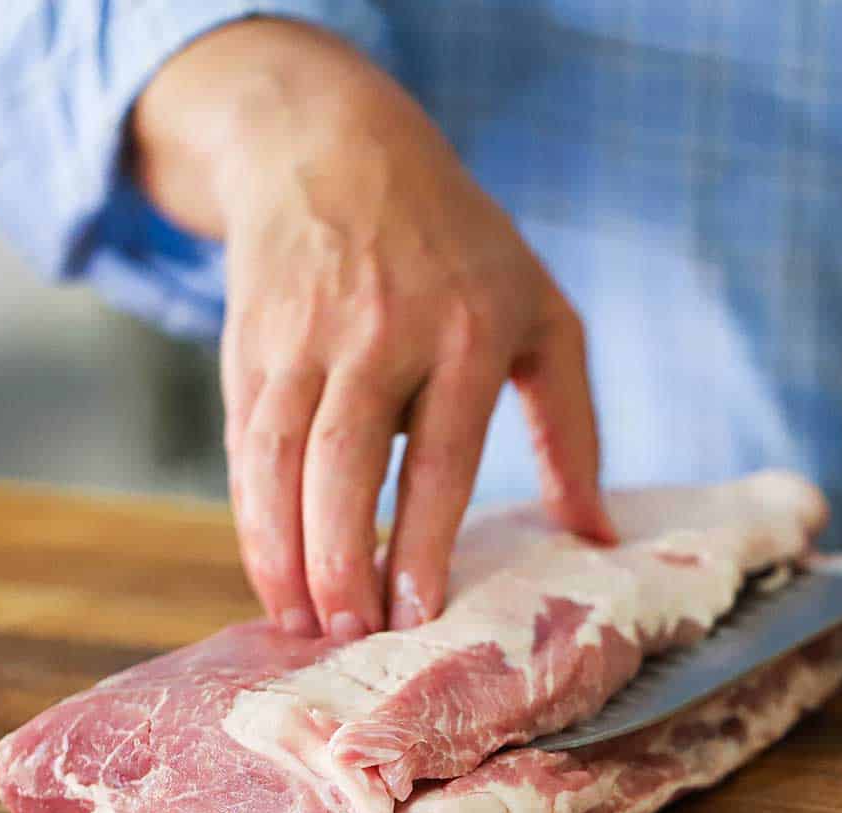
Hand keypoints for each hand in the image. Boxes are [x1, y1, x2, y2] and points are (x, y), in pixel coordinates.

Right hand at [132, 19, 613, 637]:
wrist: (335, 147)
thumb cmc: (459, 250)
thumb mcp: (543, 315)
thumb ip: (573, 427)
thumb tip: (598, 536)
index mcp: (469, 330)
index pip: (441, 456)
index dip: (422, 542)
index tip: (416, 617)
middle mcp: (382, 331)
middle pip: (346, 461)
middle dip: (339, 558)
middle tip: (348, 636)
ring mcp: (307, 333)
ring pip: (278, 456)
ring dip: (280, 548)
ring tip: (297, 622)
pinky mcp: (251, 341)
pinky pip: (244, 441)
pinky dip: (250, 512)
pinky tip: (268, 566)